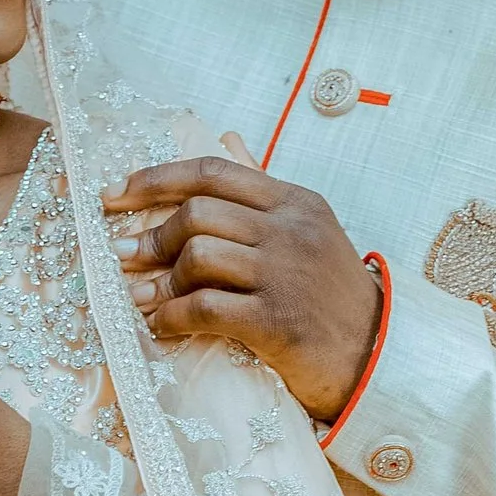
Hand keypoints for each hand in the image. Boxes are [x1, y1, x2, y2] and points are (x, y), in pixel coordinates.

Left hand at [103, 144, 382, 422]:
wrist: (379, 357)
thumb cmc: (333, 296)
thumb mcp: (310, 230)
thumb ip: (262, 188)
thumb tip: (227, 138)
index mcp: (294, 202)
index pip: (215, 172)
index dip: (156, 179)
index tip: (115, 194)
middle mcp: (291, 230)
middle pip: (199, 212)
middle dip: (154, 235)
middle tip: (129, 256)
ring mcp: (285, 274)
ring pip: (198, 255)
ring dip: (161, 280)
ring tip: (143, 297)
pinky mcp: (277, 321)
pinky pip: (205, 307)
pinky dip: (172, 316)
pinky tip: (161, 325)